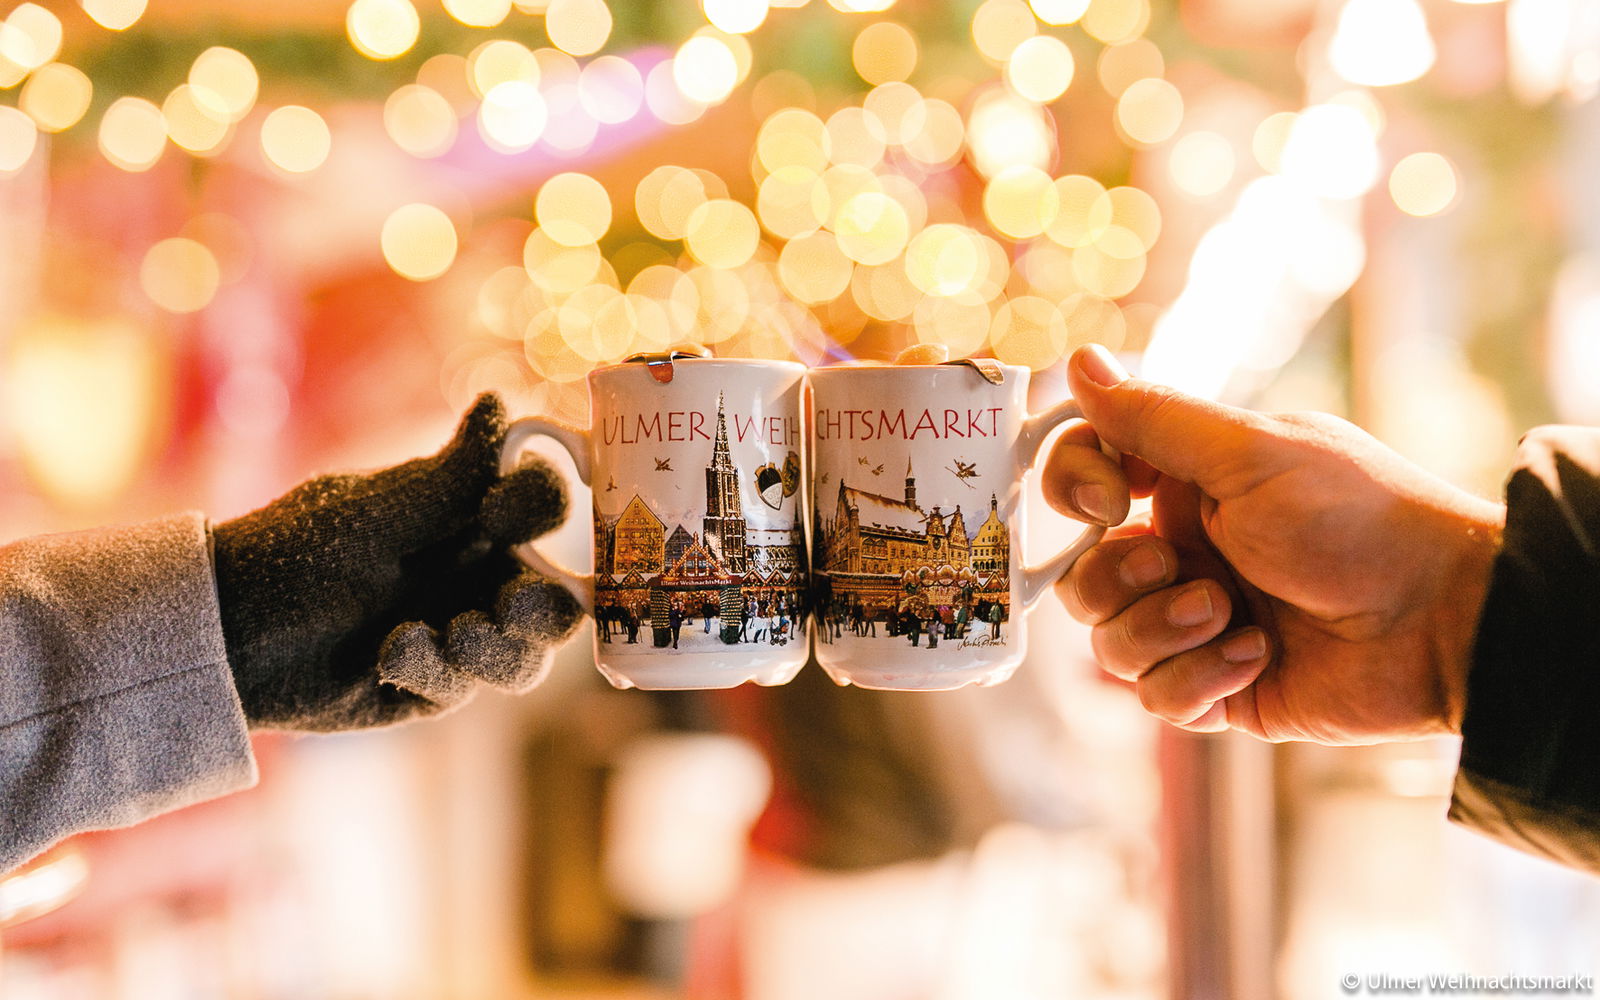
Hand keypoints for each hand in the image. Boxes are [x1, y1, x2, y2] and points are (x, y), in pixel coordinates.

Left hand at [212, 394, 581, 731]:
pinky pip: (467, 688)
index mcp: (465, 518)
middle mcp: (473, 576)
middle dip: (544, 608)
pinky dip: (434, 670)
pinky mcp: (433, 686)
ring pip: (526, 655)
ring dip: (500, 648)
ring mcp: (458, 633)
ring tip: (454, 638)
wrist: (224, 636)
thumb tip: (500, 402)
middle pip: (556, 598)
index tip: (499, 512)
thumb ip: (450, 474)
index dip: (541, 508)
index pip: (540, 507)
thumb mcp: (374, 514)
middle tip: (509, 607)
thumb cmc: (292, 554)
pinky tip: (390, 655)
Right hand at [1044, 346, 1503, 744]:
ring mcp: (1198, 625)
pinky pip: (1156, 699)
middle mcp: (1185, 553)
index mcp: (1188, 486)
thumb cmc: (1358, 520)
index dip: (1075, 490)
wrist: (1442, 621)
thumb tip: (1080, 360)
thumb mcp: (1249, 456)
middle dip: (1119, 579)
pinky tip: (1260, 656)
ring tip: (1233, 618)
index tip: (1110, 503)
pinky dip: (1200, 679)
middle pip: (1083, 575)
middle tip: (1177, 568)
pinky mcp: (1219, 690)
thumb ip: (1154, 417)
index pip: (1083, 478)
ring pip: (1109, 644)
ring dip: (1163, 631)